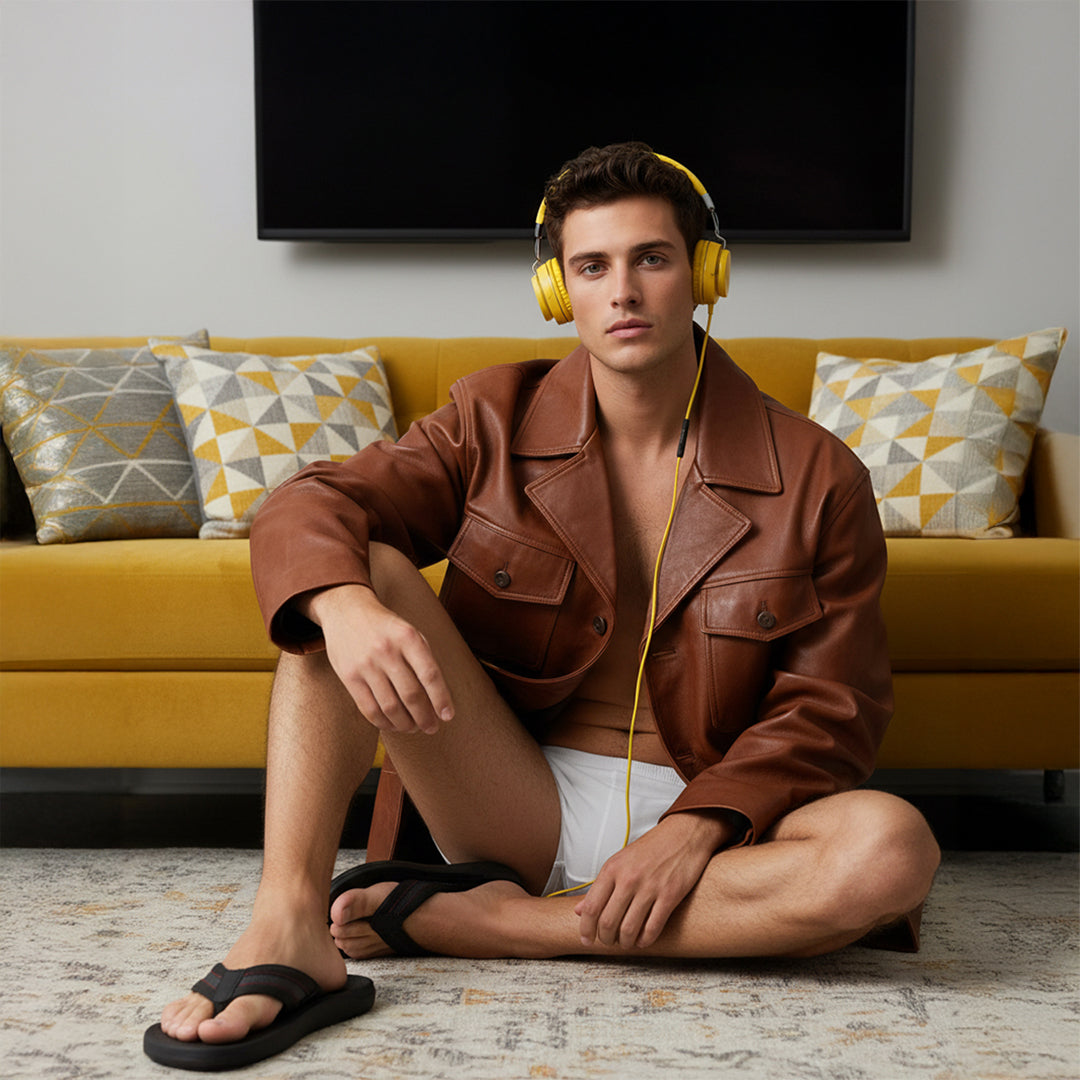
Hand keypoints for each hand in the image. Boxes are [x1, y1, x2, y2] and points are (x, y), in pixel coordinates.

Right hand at [301, 584, 453, 734]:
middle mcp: (387, 650)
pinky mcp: (348, 676)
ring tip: (414, 728)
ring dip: (405, 724)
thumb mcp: (409, 632)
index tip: (448, 716)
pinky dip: (384, 723)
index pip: (430, 674)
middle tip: (432, 727)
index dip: (441, 699)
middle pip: (411, 695)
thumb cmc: (386, 627)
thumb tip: (439, 698)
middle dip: (425, 717)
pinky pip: (369, 708)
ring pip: (390, 707)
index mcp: (408, 637)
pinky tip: (393, 725)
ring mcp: (366, 664)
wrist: (346, 610)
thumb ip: (423, 660)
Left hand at [574, 810, 735, 949]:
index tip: (587, 939)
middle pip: (608, 922)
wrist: (683, 833)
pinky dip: (645, 940)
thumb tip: (579, 909)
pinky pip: (652, 928)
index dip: (586, 928)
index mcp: (612, 868)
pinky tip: (643, 939)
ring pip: (629, 929)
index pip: (591, 906)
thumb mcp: (620, 861)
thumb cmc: (651, 848)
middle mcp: (628, 878)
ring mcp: (649, 887)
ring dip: (625, 942)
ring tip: (625, 941)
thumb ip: (600, 886)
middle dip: (606, 938)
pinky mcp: (670, 895)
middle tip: (608, 941)